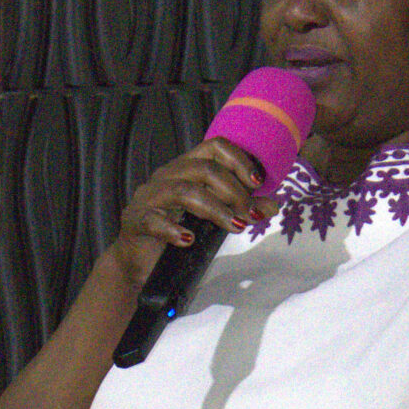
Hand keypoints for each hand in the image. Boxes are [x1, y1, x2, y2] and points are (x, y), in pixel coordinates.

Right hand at [114, 138, 269, 288]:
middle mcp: (167, 176)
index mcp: (186, 167)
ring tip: (234, 227)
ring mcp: (149, 197)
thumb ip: (240, 209)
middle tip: (251, 216)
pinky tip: (188, 240)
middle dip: (234, 192)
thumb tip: (272, 205)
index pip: (214, 147)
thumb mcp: (214, 219)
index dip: (239, 161)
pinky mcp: (135, 220)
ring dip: (215, 209)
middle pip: (204, 169)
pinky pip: (153, 220)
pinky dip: (173, 229)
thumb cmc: (178, 233)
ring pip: (184, 191)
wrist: (139, 261)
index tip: (258, 184)